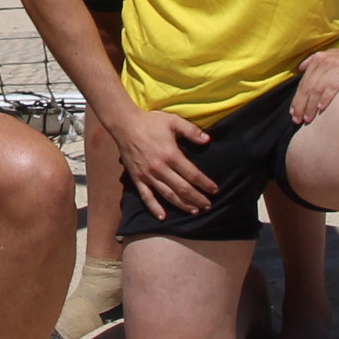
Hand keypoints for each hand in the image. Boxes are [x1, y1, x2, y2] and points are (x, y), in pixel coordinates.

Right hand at [111, 104, 215, 220]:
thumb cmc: (150, 122)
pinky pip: (146, 196)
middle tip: (208, 206)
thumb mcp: (173, 121)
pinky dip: (154, 208)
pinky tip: (162, 217)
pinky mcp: (137, 178)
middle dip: (197, 198)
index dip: (205, 184)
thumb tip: (208, 140)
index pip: (192, 174)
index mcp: (171, 155)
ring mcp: (148, 175)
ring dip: (182, 205)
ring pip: (168, 195)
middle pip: (183, 188)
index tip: (214, 190)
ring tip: (194, 211)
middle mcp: (160, 168)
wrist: (124, 125)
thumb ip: (191, 131)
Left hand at [291, 45, 338, 124]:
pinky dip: (325, 99)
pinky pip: (333, 87)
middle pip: (308, 86)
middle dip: (301, 105)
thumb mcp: (333, 56)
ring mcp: (336, 65)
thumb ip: (316, 62)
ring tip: (308, 118)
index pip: (304, 82)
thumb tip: (301, 69)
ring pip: (317, 89)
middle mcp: (325, 61)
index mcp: (319, 59)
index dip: (297, 99)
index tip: (293, 113)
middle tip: (297, 119)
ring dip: (311, 106)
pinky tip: (321, 109)